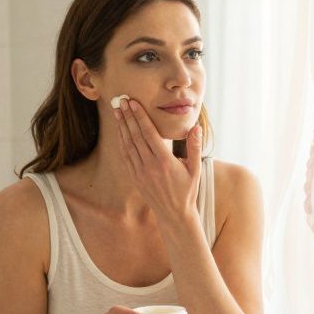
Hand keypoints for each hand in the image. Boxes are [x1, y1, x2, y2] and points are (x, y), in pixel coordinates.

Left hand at [113, 97, 202, 223]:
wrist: (174, 214)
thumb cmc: (187, 190)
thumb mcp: (195, 169)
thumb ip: (195, 147)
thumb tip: (196, 127)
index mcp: (165, 161)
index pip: (149, 133)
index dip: (140, 116)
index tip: (134, 103)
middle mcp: (149, 166)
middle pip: (135, 136)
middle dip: (128, 116)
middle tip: (122, 100)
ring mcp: (140, 172)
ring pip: (127, 144)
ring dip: (122, 126)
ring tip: (117, 110)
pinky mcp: (134, 177)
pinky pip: (125, 156)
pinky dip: (121, 141)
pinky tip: (119, 130)